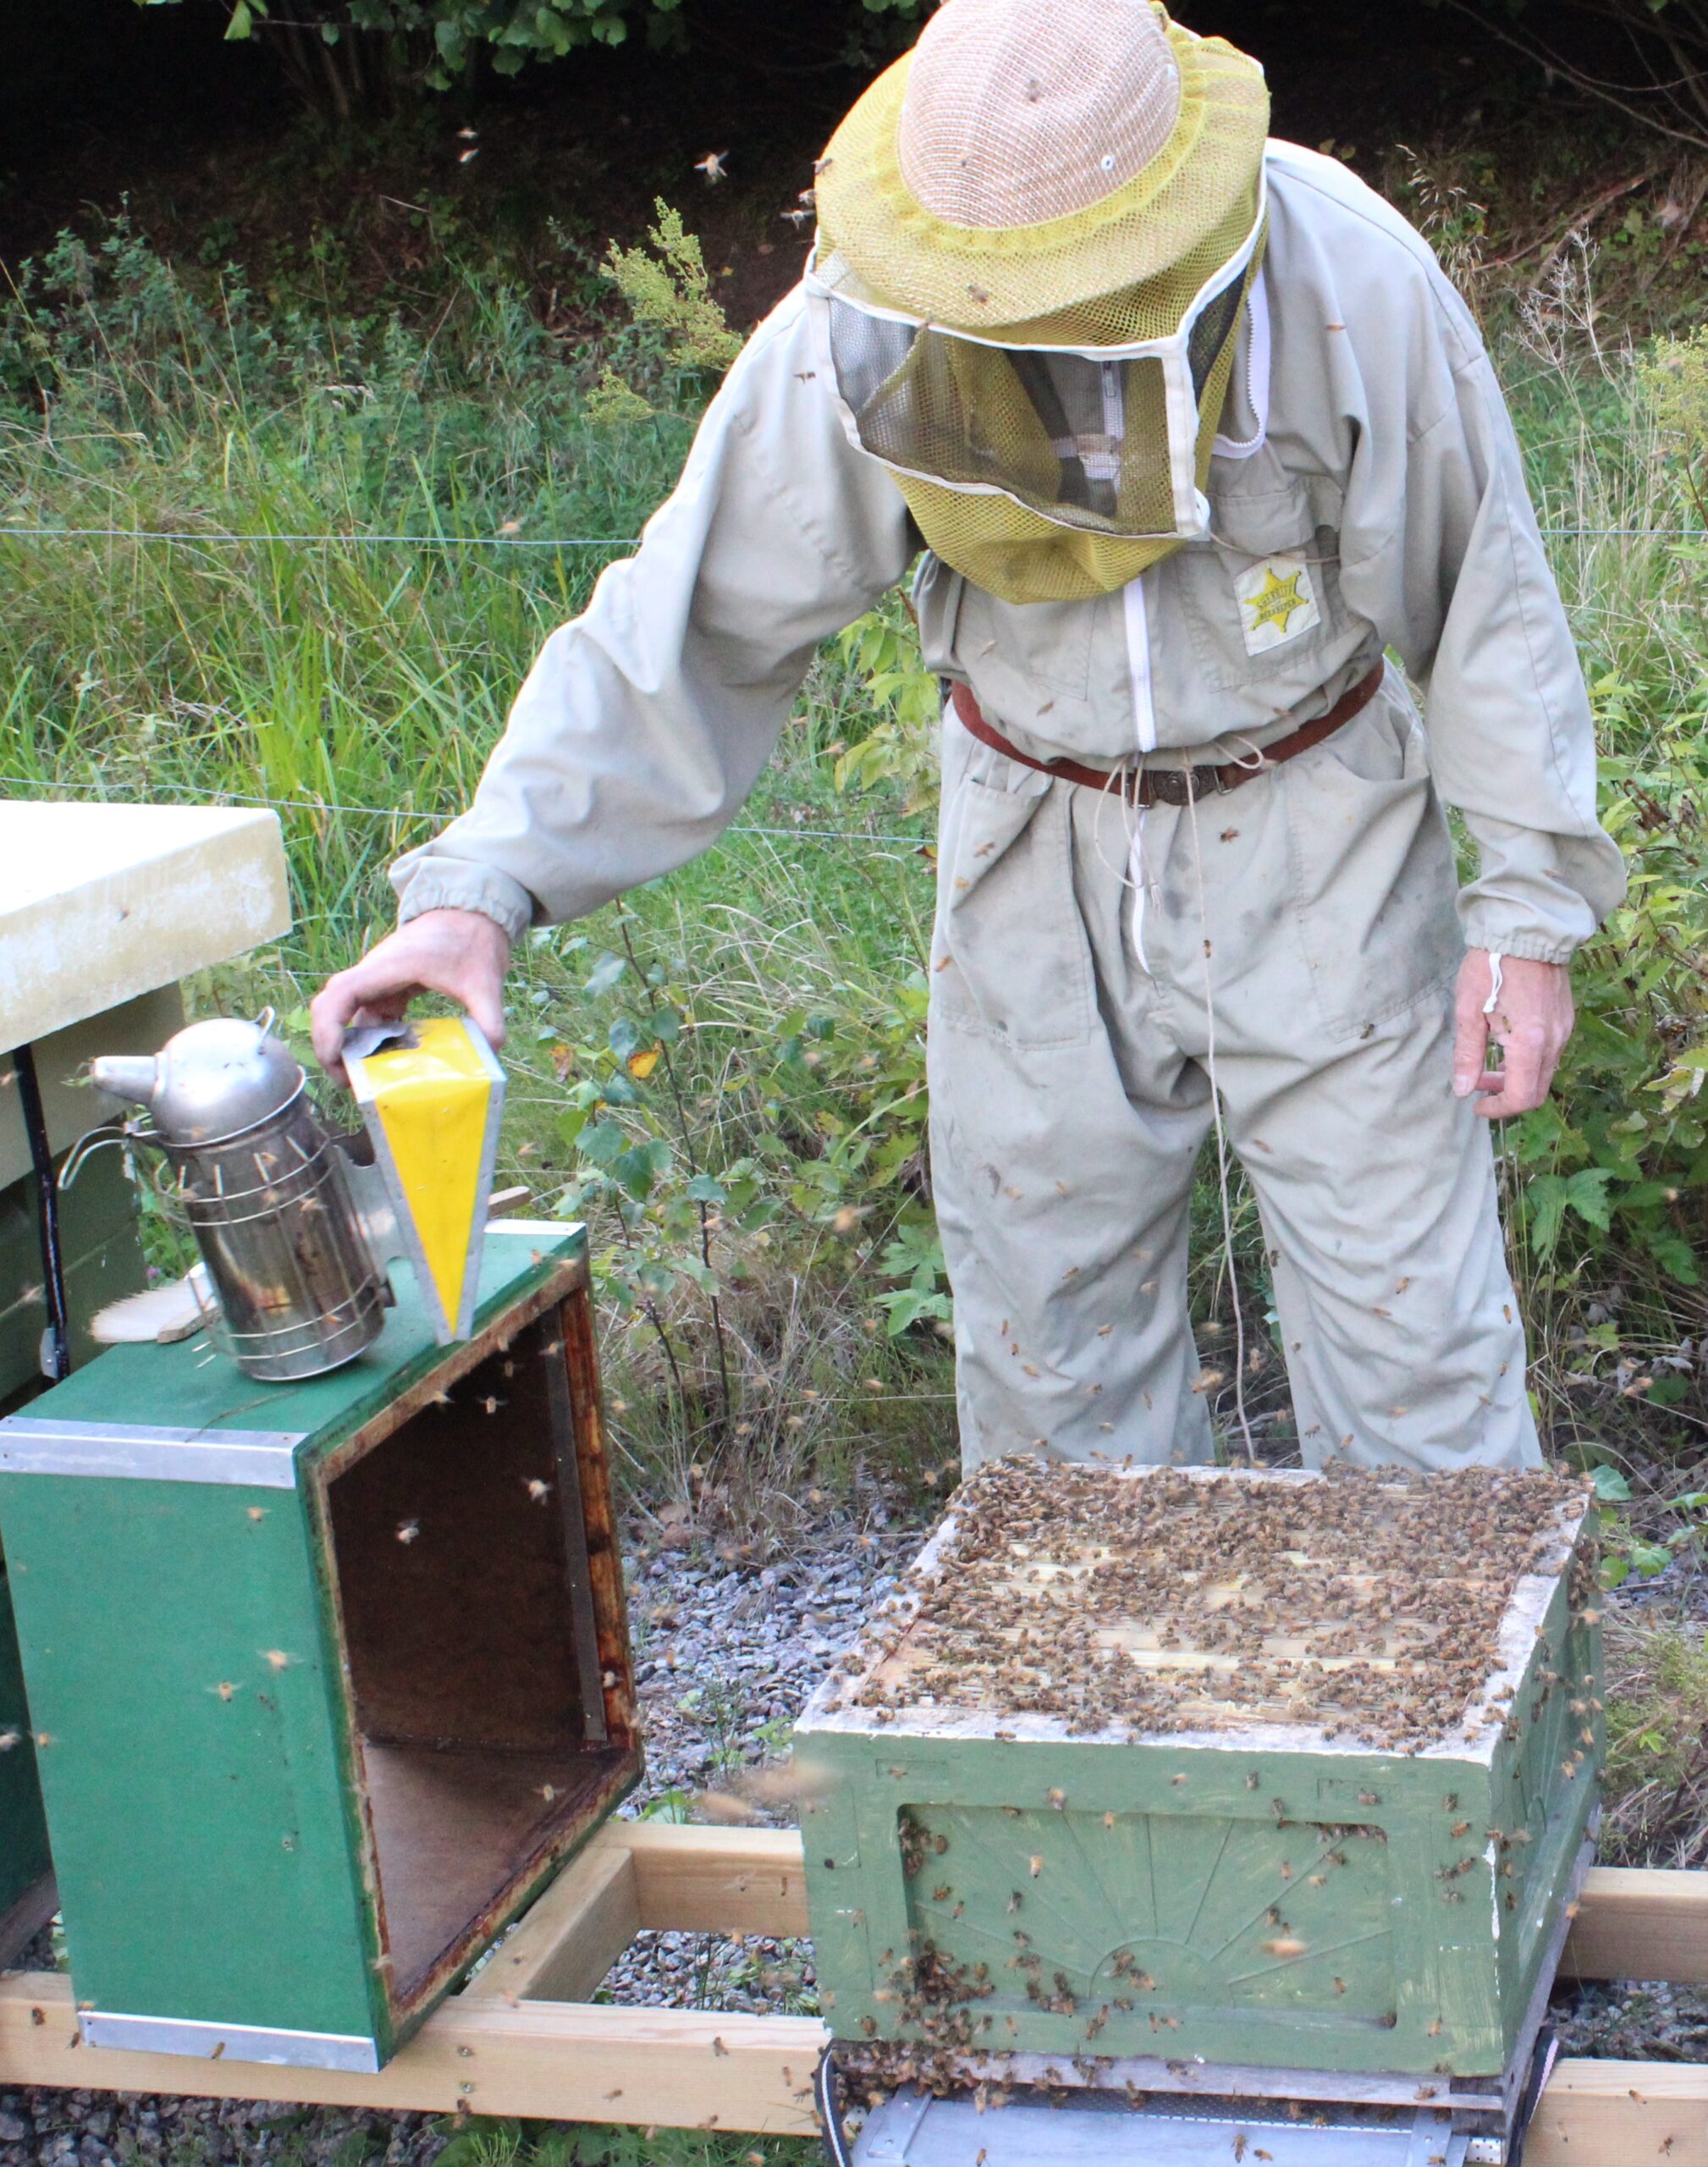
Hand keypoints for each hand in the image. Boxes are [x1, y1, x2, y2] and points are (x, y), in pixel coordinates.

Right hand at [310, 909, 512, 1084]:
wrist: (472, 912)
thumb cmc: (472, 939)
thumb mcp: (485, 982)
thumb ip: (489, 1019)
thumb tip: (491, 1055)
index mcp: (389, 966)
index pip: (341, 993)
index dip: (329, 1026)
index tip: (334, 1057)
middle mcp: (375, 973)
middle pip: (334, 1007)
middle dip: (332, 1045)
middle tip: (348, 1082)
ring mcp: (380, 981)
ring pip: (350, 1015)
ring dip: (352, 1047)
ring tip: (367, 1082)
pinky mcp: (391, 988)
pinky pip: (372, 1017)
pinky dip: (373, 1040)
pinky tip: (390, 1064)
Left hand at [1452, 950, 1573, 1118]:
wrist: (1524, 930)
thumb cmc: (1491, 967)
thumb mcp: (1469, 1011)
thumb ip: (1467, 1054)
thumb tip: (1463, 1089)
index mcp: (1530, 1043)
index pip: (1521, 1096)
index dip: (1498, 1109)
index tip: (1476, 1104)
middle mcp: (1554, 1040)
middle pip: (1536, 1090)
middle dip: (1506, 1095)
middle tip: (1478, 1085)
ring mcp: (1564, 1029)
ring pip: (1544, 1072)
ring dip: (1516, 1078)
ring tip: (1487, 1065)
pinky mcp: (1565, 1019)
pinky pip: (1550, 1053)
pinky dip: (1528, 1061)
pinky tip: (1506, 1046)